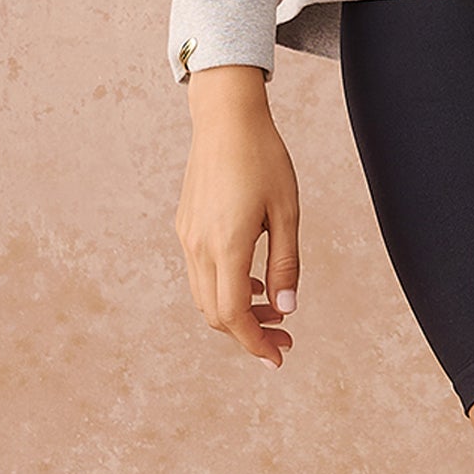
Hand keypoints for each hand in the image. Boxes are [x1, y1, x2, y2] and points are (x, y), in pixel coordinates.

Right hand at [177, 72, 300, 368]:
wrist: (226, 117)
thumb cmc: (263, 157)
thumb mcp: (287, 210)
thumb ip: (286, 263)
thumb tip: (287, 309)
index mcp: (226, 244)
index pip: (233, 315)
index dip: (255, 343)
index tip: (279, 357)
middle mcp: (199, 246)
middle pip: (216, 314)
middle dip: (249, 333)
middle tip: (285, 336)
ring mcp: (188, 236)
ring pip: (205, 296)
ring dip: (236, 312)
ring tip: (274, 310)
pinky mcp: (185, 226)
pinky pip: (201, 273)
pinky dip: (224, 289)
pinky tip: (251, 280)